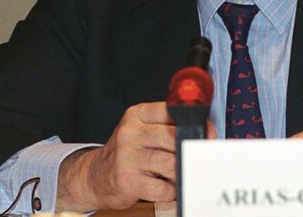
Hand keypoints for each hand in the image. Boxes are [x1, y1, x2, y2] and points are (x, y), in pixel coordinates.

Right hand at [56, 101, 215, 210]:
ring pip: (170, 163)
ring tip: (179, 173)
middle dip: (190, 148)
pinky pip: (162, 188)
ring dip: (180, 171)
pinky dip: (170, 190)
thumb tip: (204, 130)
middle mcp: (130, 133)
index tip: (207, 132)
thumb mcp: (142, 129)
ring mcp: (126, 157)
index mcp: (137, 115)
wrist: (95, 176)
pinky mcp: (127, 181)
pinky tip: (166, 187)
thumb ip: (168, 125)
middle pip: (172, 137)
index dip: (193, 123)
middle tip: (198, 156)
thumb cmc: (128, 151)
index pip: (170, 111)